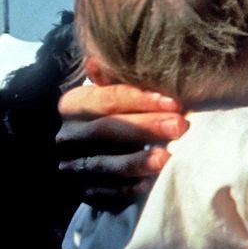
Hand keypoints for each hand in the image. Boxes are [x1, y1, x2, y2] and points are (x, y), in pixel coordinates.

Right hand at [57, 84, 185, 208]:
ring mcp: (73, 167)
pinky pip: (107, 193)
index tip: (174, 102)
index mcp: (73, 105)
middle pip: (106, 130)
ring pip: (105, 164)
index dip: (140, 99)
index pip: (106, 99)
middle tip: (180, 126)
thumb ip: (116, 78)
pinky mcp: (85, 193)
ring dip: (138, 161)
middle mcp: (67, 137)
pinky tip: (151, 183)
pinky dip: (130, 188)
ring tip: (167, 158)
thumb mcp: (114, 91)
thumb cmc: (116, 113)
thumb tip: (106, 56)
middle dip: (146, 127)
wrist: (93, 151)